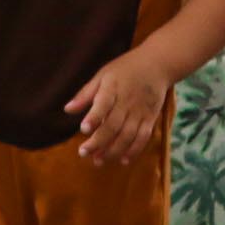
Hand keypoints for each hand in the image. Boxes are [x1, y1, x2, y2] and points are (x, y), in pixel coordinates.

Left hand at [68, 46, 171, 162]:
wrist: (157, 64)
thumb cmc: (125, 70)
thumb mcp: (103, 75)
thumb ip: (86, 94)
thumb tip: (67, 109)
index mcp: (114, 87)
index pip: (104, 103)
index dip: (94, 117)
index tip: (84, 129)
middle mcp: (128, 101)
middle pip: (113, 125)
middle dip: (98, 141)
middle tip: (83, 153)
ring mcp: (140, 111)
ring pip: (127, 135)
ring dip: (113, 150)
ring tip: (98, 161)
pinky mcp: (150, 118)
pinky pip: (143, 137)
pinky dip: (134, 150)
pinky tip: (122, 161)